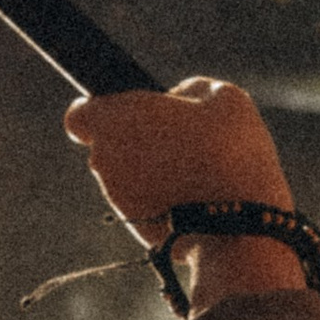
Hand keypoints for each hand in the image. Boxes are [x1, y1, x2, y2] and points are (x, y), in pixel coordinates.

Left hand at [64, 78, 295, 243]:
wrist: (240, 226)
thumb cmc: (230, 151)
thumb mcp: (221, 97)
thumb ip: (187, 90)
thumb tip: (178, 100)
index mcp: (113, 121)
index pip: (79, 115)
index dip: (103, 112)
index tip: (132, 114)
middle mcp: (104, 161)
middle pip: (109, 146)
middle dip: (138, 142)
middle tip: (181, 141)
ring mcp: (116, 200)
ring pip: (128, 177)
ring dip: (154, 172)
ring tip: (199, 171)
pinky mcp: (134, 229)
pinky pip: (146, 206)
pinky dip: (164, 201)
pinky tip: (199, 198)